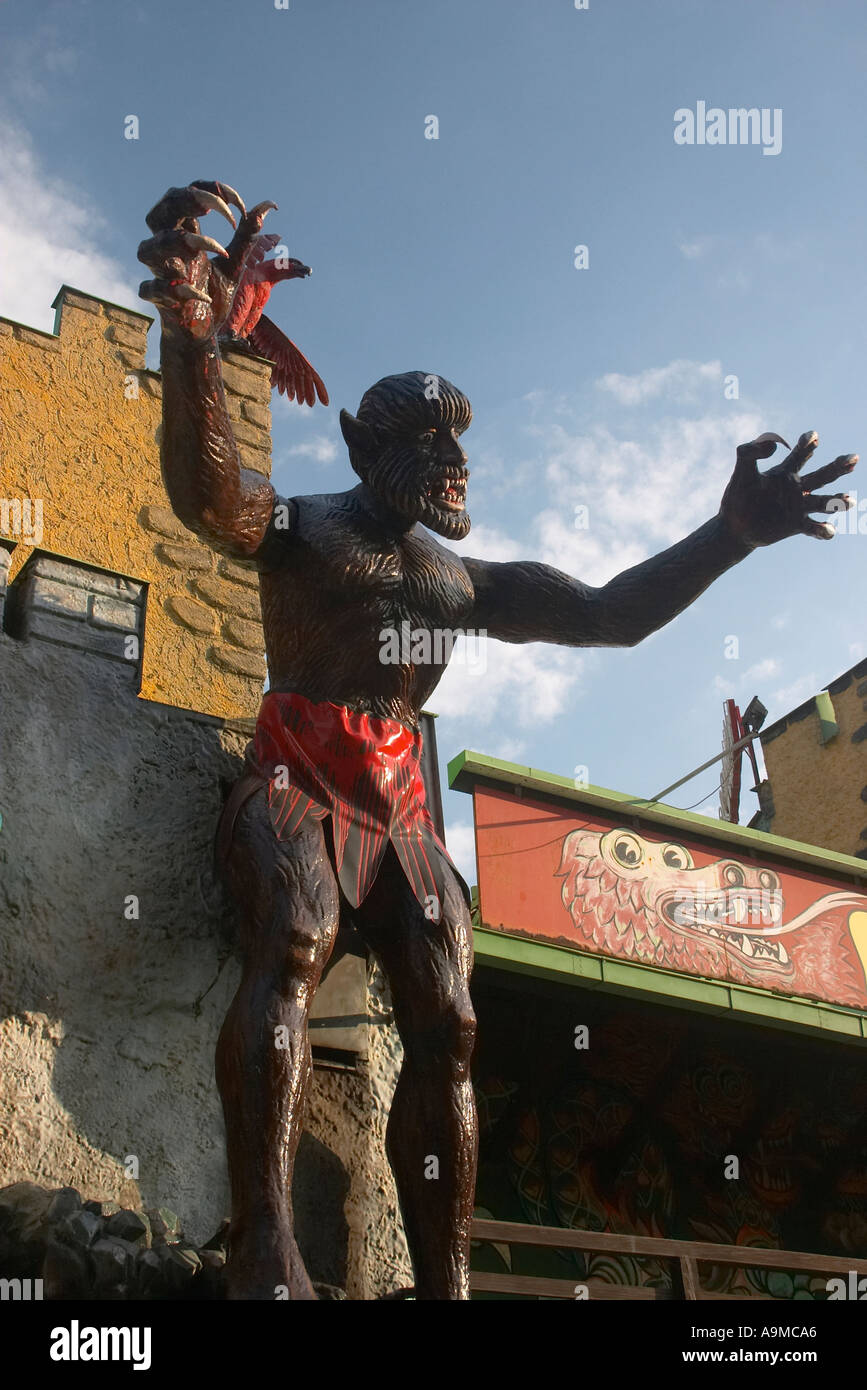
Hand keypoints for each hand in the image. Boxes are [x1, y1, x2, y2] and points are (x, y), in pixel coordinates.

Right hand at [137, 180, 276, 340]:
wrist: (202, 335)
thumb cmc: (213, 295)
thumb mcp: (234, 264)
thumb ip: (246, 237)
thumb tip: (268, 207)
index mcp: (185, 235)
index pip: (185, 196)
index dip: (210, 191)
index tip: (239, 206)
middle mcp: (169, 251)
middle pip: (160, 213)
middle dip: (185, 202)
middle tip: (216, 208)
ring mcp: (162, 275)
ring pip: (147, 249)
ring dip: (175, 242)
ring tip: (211, 248)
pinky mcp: (159, 301)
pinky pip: (153, 289)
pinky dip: (176, 290)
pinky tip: (202, 294)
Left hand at [720, 430, 856, 547]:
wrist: (734, 527)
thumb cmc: (738, 498)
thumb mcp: (741, 472)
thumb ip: (749, 452)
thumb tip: (771, 446)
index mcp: (784, 473)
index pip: (800, 455)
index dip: (808, 445)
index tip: (814, 436)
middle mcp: (796, 488)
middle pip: (822, 476)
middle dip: (838, 467)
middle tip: (855, 457)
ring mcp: (798, 507)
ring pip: (823, 502)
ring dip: (837, 501)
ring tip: (850, 501)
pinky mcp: (796, 526)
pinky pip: (813, 528)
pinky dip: (823, 529)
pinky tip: (829, 530)